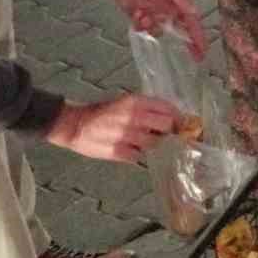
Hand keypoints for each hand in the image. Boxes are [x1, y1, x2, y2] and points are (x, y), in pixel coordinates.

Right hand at [46, 93, 179, 162]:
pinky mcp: (119, 152)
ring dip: (151, 143)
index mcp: (136, 102)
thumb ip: (145, 108)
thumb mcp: (125, 102)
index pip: (167, 108)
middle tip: (165, 133)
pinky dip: (136, 154)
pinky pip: (138, 156)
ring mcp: (127, 136)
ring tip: (140, 140)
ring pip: (154, 143)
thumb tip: (170, 116)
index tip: (181, 122)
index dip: (177, 116)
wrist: (75, 125)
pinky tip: (128, 149)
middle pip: (167, 126)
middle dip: (169, 130)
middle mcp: (134, 117)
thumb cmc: (102, 112)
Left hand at [109, 0, 205, 60]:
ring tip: (143, 14)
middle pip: (179, 31)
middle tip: (194, 57)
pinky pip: (144, 30)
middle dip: (184, 42)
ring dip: (151, 26)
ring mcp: (154, 16)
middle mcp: (168, 11)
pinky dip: (140, 24)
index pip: (192, 23)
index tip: (202, 51)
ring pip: (158, 31)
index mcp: (178, 4)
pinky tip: (136, 13)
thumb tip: (194, 14)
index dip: (198, 37)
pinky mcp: (140, 18)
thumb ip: (182, 2)